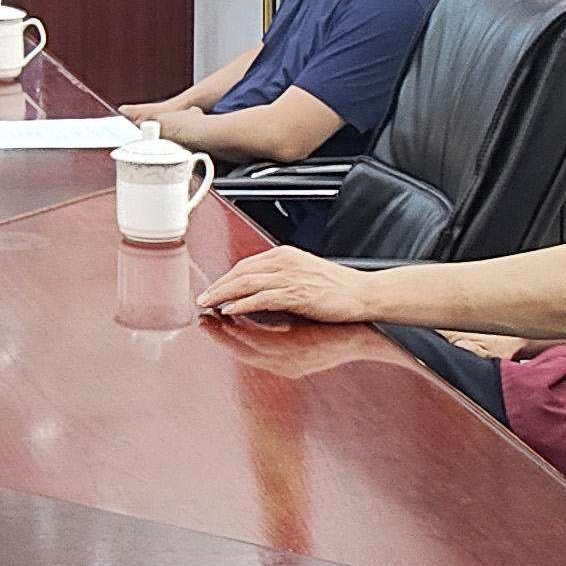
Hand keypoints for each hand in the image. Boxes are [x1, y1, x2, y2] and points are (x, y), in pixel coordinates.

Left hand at [199, 248, 377, 328]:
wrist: (364, 294)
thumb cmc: (338, 288)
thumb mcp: (304, 274)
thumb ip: (280, 278)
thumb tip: (256, 289)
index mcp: (285, 255)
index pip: (245, 264)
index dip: (225, 277)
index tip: (211, 289)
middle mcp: (284, 262)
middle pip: (240, 272)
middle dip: (218, 286)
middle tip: (201, 298)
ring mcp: (290, 277)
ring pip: (246, 283)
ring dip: (222, 294)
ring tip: (208, 304)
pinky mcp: (296, 293)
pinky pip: (261, 298)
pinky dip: (242, 304)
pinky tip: (230, 310)